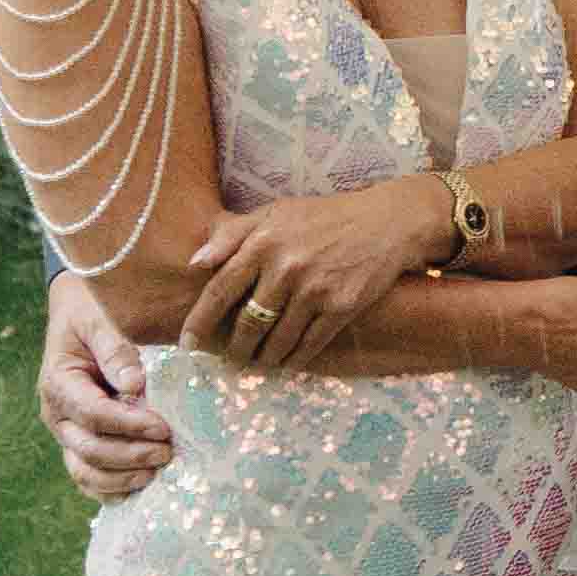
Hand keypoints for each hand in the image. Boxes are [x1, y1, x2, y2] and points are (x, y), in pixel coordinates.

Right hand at [38, 267, 175, 505]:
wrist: (76, 321)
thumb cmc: (89, 317)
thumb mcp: (98, 321)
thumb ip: (115, 350)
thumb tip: (134, 383)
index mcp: (59, 384)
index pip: (92, 414)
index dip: (128, 425)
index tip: (163, 426)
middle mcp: (58, 416)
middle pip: (89, 449)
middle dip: (130, 455)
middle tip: (168, 451)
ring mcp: (66, 434)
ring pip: (85, 471)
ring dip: (121, 478)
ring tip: (157, 472)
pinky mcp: (78, 444)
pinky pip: (87, 477)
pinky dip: (110, 489)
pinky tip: (139, 488)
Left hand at [177, 178, 448, 368]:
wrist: (388, 222)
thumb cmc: (325, 217)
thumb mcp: (275, 213)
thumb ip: (232, 234)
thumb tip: (194, 262)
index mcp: (263, 242)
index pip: (220, 289)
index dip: (200, 321)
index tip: (188, 343)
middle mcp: (286, 267)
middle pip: (247, 323)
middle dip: (233, 348)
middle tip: (228, 358)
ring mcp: (315, 289)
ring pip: (277, 339)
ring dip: (262, 358)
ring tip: (256, 363)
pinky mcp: (342, 307)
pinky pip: (309, 344)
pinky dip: (294, 359)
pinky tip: (287, 363)